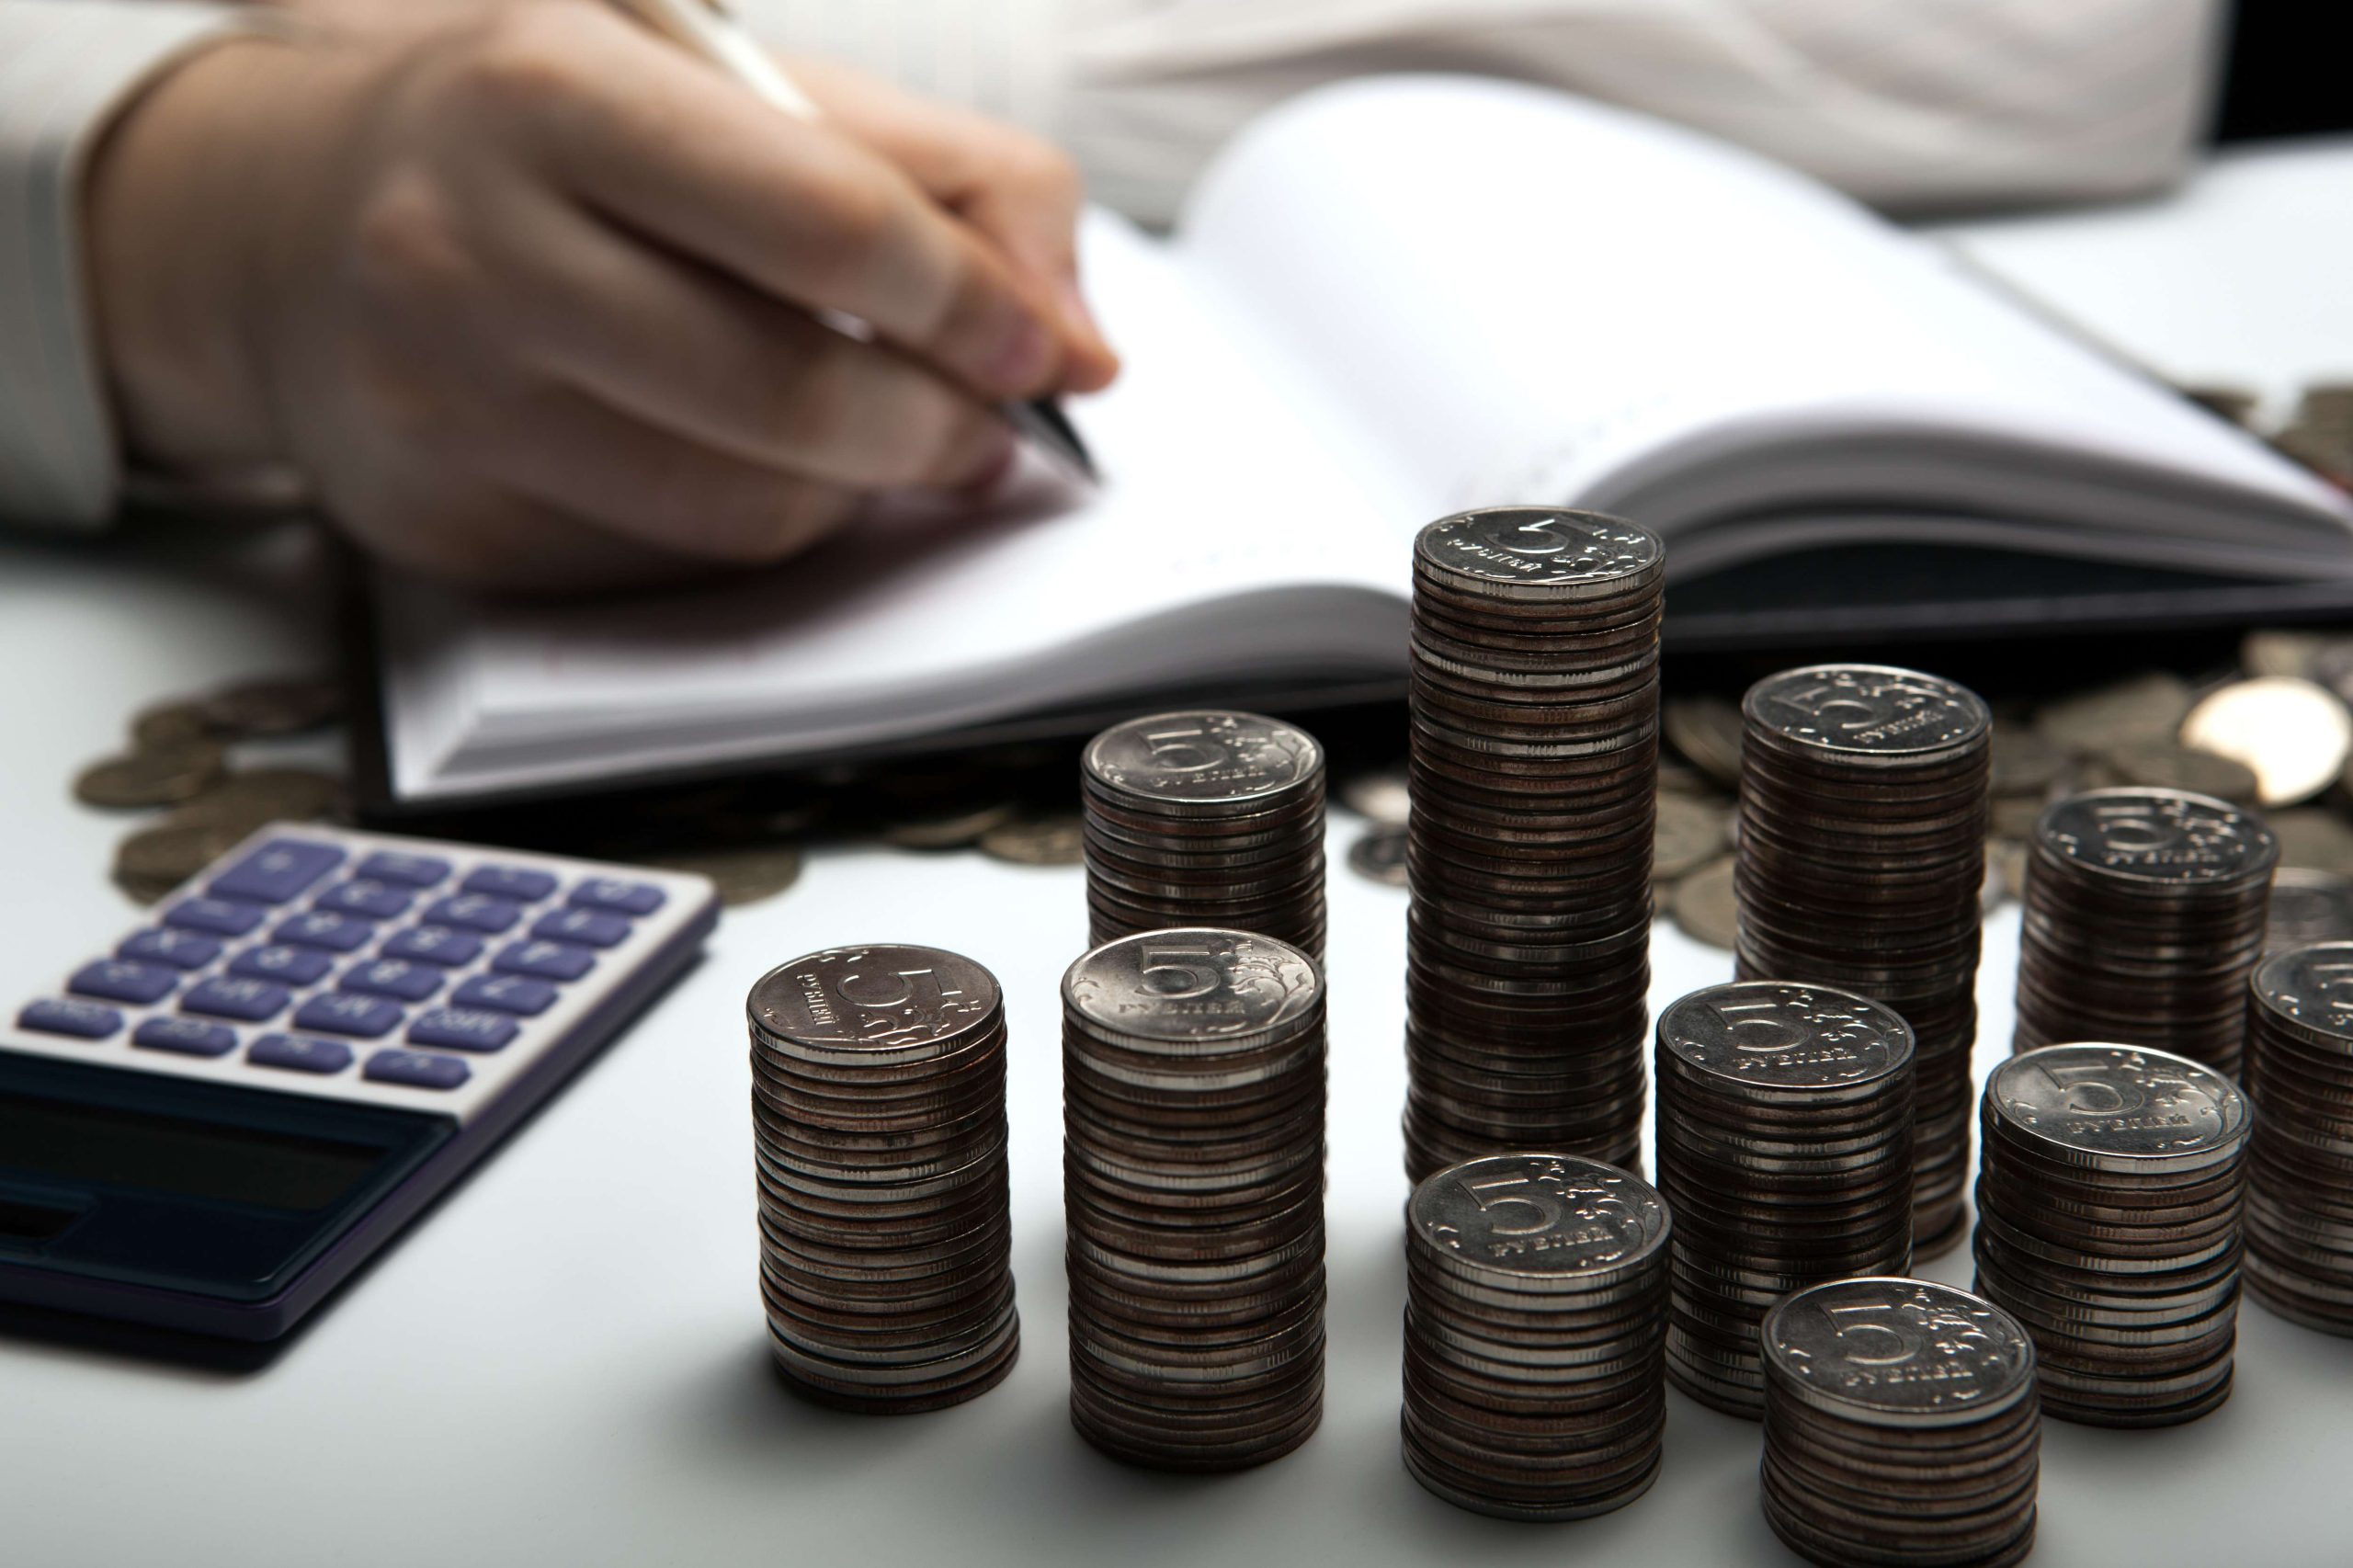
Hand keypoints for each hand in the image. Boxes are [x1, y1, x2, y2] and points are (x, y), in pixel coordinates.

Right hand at [87, 4, 1117, 592]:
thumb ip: (940, 177)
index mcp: (555, 90)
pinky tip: (734, 464)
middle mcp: (472, 246)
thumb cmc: (553, 145)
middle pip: (798, 395)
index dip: (973, 306)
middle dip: (938, 429)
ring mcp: (444, 403)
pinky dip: (751, 532)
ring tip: (861, 436)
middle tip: (982, 427)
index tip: (1044, 351)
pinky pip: (676, 572)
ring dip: (853, 492)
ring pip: (749, 511)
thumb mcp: (729, 89)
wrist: (290, 227)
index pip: (830, 223)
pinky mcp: (446, 526)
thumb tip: (1080, 347)